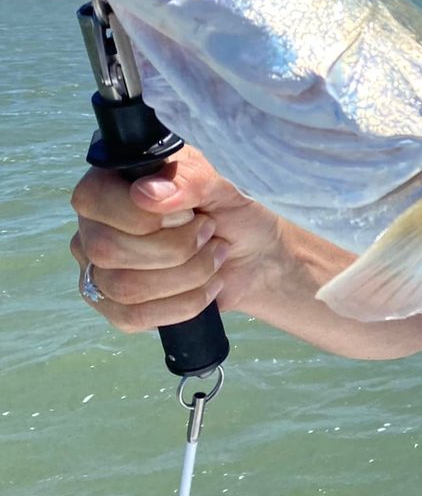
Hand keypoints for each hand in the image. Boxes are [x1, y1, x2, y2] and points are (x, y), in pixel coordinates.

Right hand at [69, 146, 283, 331]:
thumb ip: (188, 178)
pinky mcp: (115, 308)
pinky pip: (134, 317)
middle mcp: (92, 227)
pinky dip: (185, 303)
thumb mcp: (221, 183)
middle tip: (210, 231)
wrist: (255, 254)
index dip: (147, 214)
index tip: (191, 212)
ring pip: (123, 287)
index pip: (94, 199)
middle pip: (106, 249)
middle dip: (176, 246)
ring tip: (216, 255)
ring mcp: (98, 271)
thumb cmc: (230, 211)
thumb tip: (145, 192)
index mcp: (108, 183)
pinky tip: (209, 285)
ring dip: (187, 274)